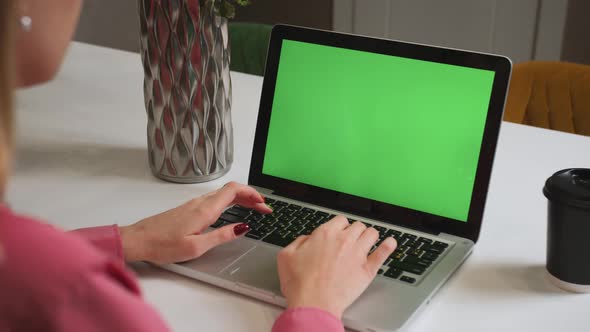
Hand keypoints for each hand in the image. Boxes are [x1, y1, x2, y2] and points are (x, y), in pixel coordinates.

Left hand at [119, 182, 271, 263]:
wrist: (138, 240)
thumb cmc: (162, 245)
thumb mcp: (197, 246)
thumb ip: (222, 235)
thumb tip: (243, 227)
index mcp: (205, 209)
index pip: (235, 190)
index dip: (253, 194)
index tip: (264, 204)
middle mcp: (200, 203)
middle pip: (231, 190)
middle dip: (251, 196)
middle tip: (264, 208)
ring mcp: (193, 204)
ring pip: (223, 194)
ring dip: (241, 198)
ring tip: (252, 208)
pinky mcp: (188, 209)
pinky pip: (214, 199)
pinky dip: (229, 202)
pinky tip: (231, 211)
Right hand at [277, 216, 396, 318]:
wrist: (313, 304)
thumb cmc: (300, 284)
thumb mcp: (286, 256)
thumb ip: (298, 242)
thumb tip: (307, 239)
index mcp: (324, 234)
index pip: (340, 220)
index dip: (340, 226)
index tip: (339, 233)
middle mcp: (344, 240)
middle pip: (357, 226)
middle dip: (354, 231)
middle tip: (351, 239)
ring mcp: (358, 254)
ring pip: (371, 234)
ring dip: (369, 235)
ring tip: (368, 241)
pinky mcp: (367, 269)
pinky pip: (383, 252)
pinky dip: (388, 246)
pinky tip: (390, 243)